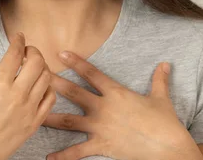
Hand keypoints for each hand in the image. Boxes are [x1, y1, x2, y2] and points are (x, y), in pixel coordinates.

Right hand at [0, 32, 56, 159]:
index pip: (15, 53)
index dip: (19, 40)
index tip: (19, 36)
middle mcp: (17, 95)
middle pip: (37, 62)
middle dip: (33, 51)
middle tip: (27, 51)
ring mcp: (29, 109)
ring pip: (47, 78)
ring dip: (42, 67)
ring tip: (33, 67)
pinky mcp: (35, 122)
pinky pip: (51, 98)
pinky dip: (48, 87)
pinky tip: (38, 86)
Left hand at [42, 51, 200, 159]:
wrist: (168, 147)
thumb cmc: (166, 123)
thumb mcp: (162, 98)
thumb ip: (159, 80)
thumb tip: (165, 64)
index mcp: (116, 93)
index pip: (92, 74)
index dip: (76, 62)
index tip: (61, 53)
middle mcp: (104, 108)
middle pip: (74, 93)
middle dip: (55, 84)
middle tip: (38, 76)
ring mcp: (101, 127)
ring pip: (70, 121)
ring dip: (51, 118)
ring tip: (33, 114)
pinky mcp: (102, 146)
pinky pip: (78, 151)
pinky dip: (63, 155)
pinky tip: (49, 157)